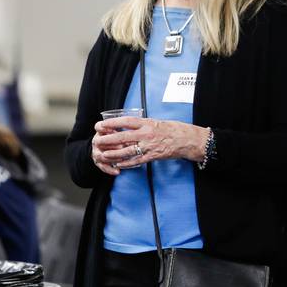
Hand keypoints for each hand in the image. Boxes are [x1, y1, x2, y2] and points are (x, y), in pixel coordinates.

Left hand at [92, 117, 207, 170]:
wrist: (188, 140)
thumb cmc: (174, 129)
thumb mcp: (158, 122)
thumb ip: (144, 124)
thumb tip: (130, 125)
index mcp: (148, 123)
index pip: (125, 122)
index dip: (111, 123)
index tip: (100, 124)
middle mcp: (147, 134)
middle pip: (122, 137)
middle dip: (107, 139)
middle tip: (97, 140)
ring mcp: (149, 146)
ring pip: (126, 151)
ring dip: (113, 154)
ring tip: (103, 154)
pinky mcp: (153, 156)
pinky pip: (136, 161)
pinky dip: (126, 163)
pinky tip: (118, 164)